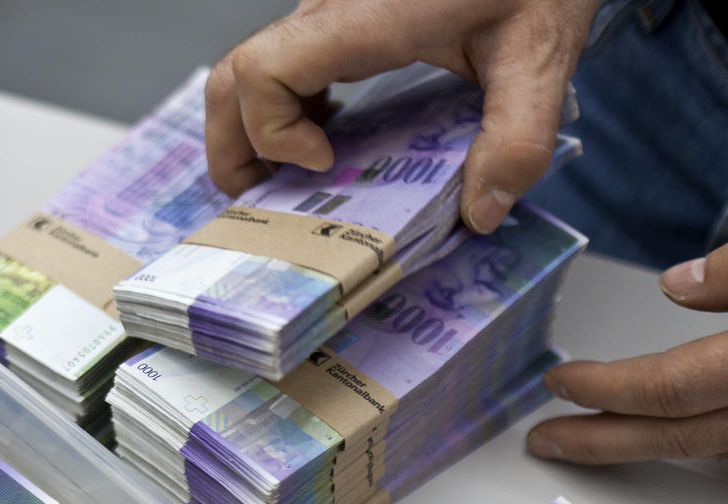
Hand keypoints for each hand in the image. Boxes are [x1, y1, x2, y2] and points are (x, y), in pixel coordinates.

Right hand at [204, 0, 601, 231]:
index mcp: (364, 17)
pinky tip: (323, 141)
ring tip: (289, 180)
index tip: (324, 164)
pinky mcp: (337, 16)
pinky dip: (278, 112)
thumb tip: (479, 214)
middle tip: (266, 199)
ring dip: (250, 133)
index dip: (271, 133)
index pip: (263, 72)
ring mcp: (326, 11)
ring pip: (246, 72)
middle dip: (234, 148)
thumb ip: (517, 137)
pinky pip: (278, 65)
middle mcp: (329, 10)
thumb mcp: (541, 52)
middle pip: (232, 77)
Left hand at [527, 246, 727, 463]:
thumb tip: (676, 282)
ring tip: (588, 438)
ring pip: (700, 446)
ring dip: (638, 443)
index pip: (667, 387)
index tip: (558, 380)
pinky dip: (682, 436)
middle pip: (674, 436)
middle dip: (600, 441)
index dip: (604, 387)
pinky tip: (652, 430)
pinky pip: (724, 442)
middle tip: (546, 438)